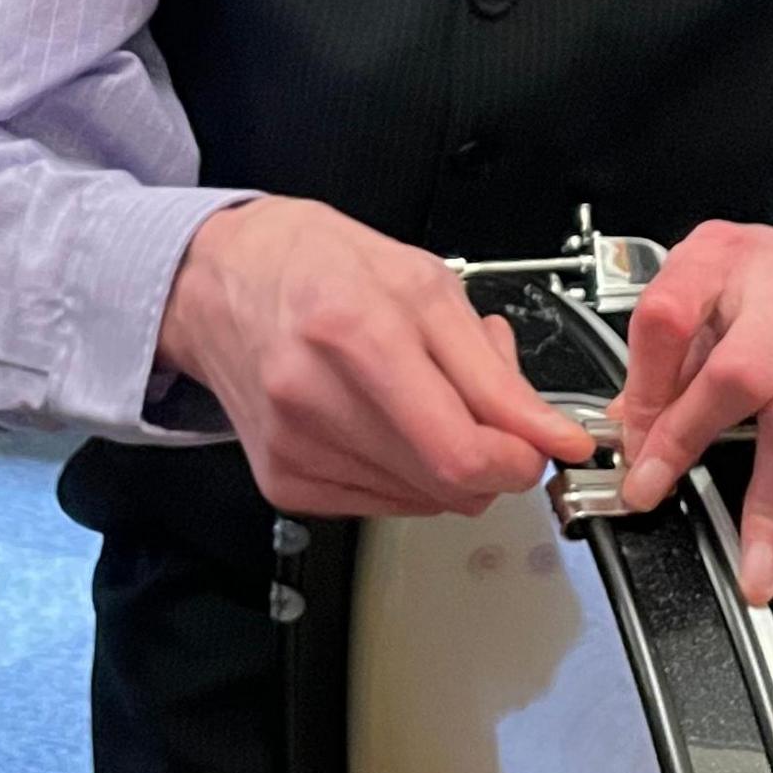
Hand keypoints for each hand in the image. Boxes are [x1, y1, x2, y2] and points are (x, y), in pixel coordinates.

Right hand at [157, 197, 598, 518]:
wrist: (222, 280)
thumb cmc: (321, 266)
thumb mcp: (425, 284)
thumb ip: (494, 371)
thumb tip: (551, 436)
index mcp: (355, 333)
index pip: (460, 451)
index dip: (520, 460)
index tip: (542, 444)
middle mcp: (313, 397)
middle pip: (447, 485)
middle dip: (489, 456)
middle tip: (479, 405)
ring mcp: (293, 447)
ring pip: (422, 502)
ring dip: (445, 463)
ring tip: (421, 399)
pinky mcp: (281, 481)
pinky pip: (380, 505)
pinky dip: (403, 474)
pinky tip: (383, 423)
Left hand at [608, 220, 772, 602]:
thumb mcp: (729, 285)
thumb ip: (678, 347)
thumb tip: (628, 424)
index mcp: (732, 259)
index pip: (667, 317)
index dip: (642, 389)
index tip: (633, 443)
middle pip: (735, 373)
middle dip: (684, 440)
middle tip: (652, 492)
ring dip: (764, 501)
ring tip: (747, 559)